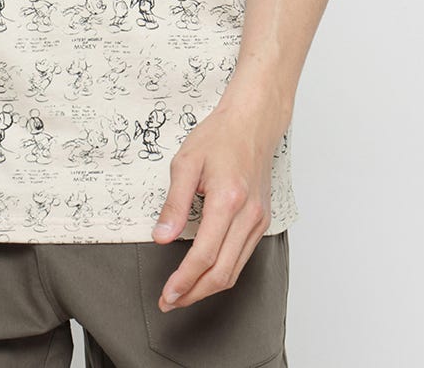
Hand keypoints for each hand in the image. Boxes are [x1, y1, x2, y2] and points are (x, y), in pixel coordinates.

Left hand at [149, 87, 287, 312]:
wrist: (253, 122)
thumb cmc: (219, 136)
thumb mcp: (186, 162)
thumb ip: (174, 202)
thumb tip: (161, 237)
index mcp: (228, 200)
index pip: (204, 255)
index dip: (184, 280)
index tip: (167, 294)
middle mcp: (248, 215)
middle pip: (222, 272)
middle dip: (193, 293)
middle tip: (169, 301)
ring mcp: (258, 220)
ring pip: (235, 270)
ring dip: (207, 288)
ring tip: (182, 293)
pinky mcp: (261, 221)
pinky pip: (242, 258)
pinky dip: (222, 273)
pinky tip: (204, 273)